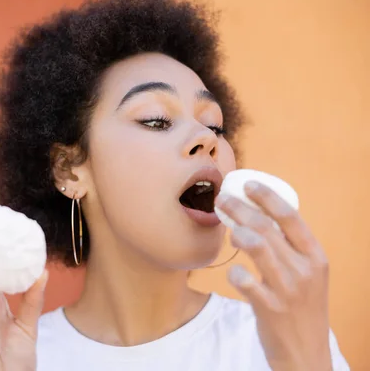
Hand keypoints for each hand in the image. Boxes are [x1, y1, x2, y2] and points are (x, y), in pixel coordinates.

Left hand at [215, 182, 331, 370]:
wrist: (307, 352)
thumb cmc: (302, 306)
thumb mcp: (308, 275)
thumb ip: (289, 249)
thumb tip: (257, 217)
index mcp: (315, 256)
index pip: (290, 216)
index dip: (266, 196)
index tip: (248, 185)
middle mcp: (304, 269)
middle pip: (266, 227)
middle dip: (239, 208)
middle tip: (221, 201)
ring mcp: (287, 288)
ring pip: (256, 245)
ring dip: (236, 233)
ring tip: (229, 233)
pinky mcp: (269, 307)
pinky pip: (243, 280)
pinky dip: (233, 272)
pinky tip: (233, 272)